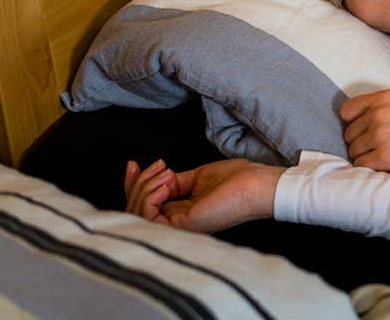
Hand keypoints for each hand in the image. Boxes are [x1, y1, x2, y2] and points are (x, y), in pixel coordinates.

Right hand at [124, 158, 282, 232]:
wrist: (256, 184)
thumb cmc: (237, 180)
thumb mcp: (197, 177)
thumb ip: (175, 182)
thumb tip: (156, 179)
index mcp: (181, 213)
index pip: (145, 204)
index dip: (133, 184)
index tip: (133, 164)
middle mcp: (177, 222)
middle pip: (136, 209)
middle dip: (138, 183)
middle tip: (159, 166)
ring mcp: (180, 226)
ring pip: (138, 214)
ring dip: (145, 187)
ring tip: (166, 174)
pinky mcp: (183, 225)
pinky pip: (149, 216)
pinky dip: (150, 196)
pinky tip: (166, 184)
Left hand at [340, 90, 389, 177]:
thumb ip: (387, 109)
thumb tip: (368, 123)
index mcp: (385, 98)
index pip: (348, 111)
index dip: (354, 123)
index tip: (364, 132)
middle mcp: (378, 114)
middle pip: (350, 135)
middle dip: (363, 143)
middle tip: (383, 149)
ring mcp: (380, 135)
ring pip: (354, 152)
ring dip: (368, 157)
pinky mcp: (385, 157)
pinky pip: (363, 166)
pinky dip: (373, 169)